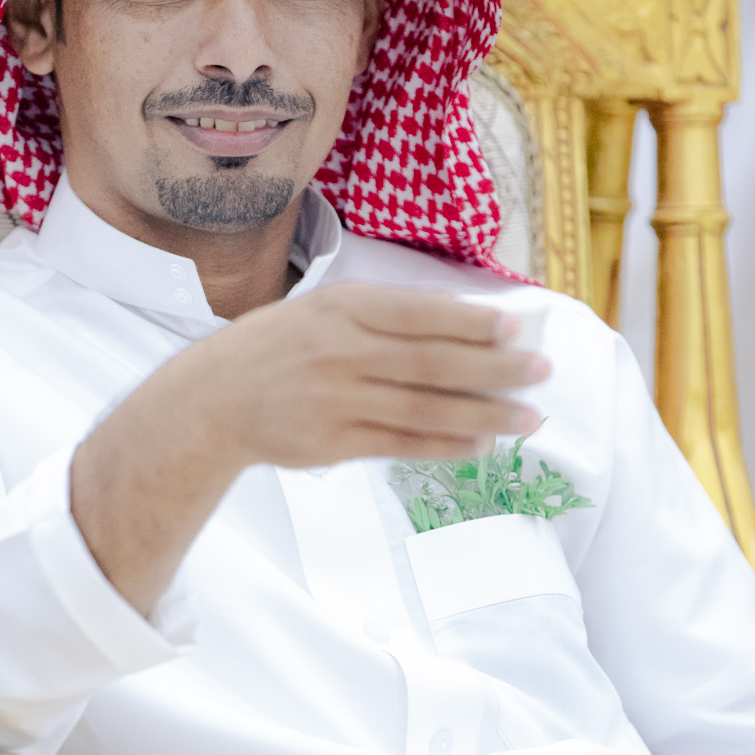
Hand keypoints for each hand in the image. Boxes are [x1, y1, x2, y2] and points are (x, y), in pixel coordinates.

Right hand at [178, 284, 546, 473]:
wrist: (214, 399)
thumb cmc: (279, 347)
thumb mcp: (323, 309)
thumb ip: (384, 313)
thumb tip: (461, 317)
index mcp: (342, 309)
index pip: (419, 314)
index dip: (470, 322)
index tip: (515, 328)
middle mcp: (341, 353)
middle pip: (431, 363)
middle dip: (494, 368)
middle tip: (540, 371)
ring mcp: (338, 400)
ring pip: (424, 408)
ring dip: (483, 414)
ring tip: (527, 417)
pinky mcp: (335, 442)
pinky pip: (401, 444)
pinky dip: (445, 445)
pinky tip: (480, 444)